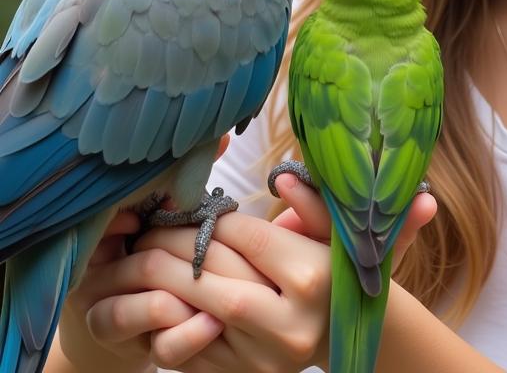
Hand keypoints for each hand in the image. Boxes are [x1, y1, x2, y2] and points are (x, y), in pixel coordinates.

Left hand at [82, 174, 436, 372]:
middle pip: (218, 276)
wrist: (340, 332)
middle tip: (153, 224)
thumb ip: (311, 201)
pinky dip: (168, 315)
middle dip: (178, 245)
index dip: (216, 218)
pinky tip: (154, 290)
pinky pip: (192, 345)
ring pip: (200, 311)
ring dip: (164, 279)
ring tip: (144, 251)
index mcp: (314, 276)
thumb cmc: (333, 269)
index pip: (251, 240)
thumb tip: (282, 175)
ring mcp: (263, 356)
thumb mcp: (333, 231)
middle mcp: (291, 322)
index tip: (196, 204)